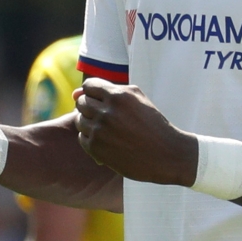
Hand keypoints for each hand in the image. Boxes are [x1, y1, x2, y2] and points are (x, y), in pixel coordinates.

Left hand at [73, 78, 196, 185]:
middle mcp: (107, 111)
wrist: (167, 154)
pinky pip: (82, 138)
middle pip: (81, 102)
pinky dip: (91, 139)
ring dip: (90, 123)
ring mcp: (100, 131)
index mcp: (118, 95)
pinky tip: (107, 141)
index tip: (102, 101)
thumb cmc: (152, 123)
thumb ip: (108, 89)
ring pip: (79, 120)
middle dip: (91, 107)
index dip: (94, 93)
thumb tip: (74, 94)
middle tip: (107, 117)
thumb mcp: (137, 98)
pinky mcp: (97, 149)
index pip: (88, 86)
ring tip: (108, 129)